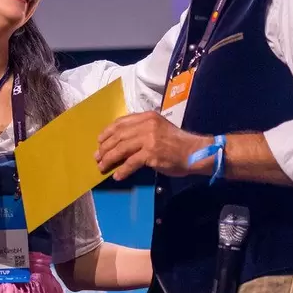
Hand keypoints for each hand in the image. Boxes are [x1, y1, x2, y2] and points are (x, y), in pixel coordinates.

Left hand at [96, 112, 210, 180]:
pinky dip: (123, 170)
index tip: (100, 141)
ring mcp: (149, 138)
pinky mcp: (151, 153)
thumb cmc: (177, 142)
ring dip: (109, 159)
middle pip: (118, 135)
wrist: (194, 152)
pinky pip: (131, 162)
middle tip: (97, 157)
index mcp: (147, 117)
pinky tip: (118, 176)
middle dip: (105, 148)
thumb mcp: (159, 128)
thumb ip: (142, 130)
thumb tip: (121, 142)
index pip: (121, 122)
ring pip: (121, 148)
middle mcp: (147, 125)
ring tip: (102, 167)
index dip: (107, 132)